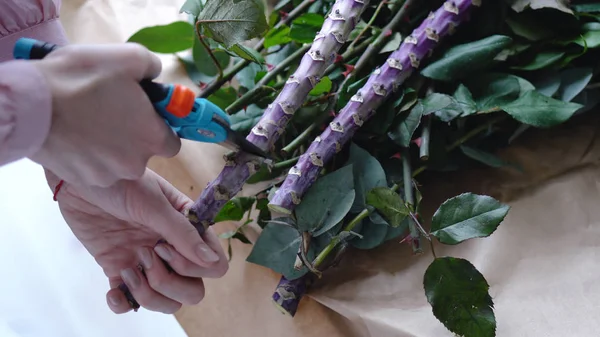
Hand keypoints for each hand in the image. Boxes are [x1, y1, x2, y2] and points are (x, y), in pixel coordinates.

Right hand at [30, 43, 180, 186]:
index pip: (172, 143)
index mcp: (153, 138)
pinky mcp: (82, 179)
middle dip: (132, 136)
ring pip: (116, 162)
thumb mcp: (128, 57)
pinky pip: (93, 168)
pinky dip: (87, 155)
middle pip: (142, 153)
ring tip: (88, 120)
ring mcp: (108, 175)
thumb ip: (152, 67)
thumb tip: (154, 74)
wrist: (31, 104)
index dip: (160, 128)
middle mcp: (135, 163)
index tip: (146, 115)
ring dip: (109, 146)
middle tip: (110, 111)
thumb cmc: (82, 78)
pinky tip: (74, 134)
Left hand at [45, 168, 227, 313]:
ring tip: (128, 270)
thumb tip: (210, 260)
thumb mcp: (153, 203)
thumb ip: (182, 233)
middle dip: (170, 284)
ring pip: (167, 302)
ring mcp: (147, 262)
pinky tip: (112, 290)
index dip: (193, 266)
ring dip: (149, 295)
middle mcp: (172, 249)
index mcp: (188, 229)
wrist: (78, 179)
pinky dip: (123, 304)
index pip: (213, 264)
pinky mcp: (119, 270)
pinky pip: (130, 303)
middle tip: (146, 255)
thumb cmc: (120, 181)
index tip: (163, 246)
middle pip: (193, 290)